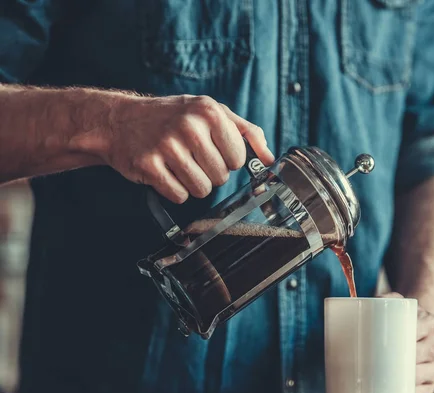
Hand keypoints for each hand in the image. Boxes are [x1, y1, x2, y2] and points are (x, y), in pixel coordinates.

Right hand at [98, 94, 273, 202]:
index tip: (211, 151)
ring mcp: (167, 146)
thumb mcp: (210, 111)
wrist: (120, 121)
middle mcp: (189, 126)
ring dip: (193, 184)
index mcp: (209, 111)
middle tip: (191, 158)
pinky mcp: (148, 166)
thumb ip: (245, 131)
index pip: (238, 159)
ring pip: (202, 190)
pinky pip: (179, 196)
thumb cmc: (173, 117)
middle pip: (221, 177)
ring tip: (179, 166)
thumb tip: (269, 158)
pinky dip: (174, 190)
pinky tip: (164, 173)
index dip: (227, 161)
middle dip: (209, 173)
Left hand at [380, 292, 433, 392]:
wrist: (422, 331)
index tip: (385, 341)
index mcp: (433, 323)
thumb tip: (363, 304)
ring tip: (382, 377)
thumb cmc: (403, 317)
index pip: (418, 332)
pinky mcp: (432, 385)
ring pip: (421, 377)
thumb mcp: (396, 302)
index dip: (402, 339)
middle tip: (374, 361)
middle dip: (399, 361)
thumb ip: (383, 298)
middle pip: (419, 357)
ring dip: (403, 380)